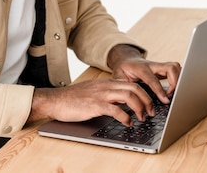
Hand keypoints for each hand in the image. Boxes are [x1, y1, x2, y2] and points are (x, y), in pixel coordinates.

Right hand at [28, 79, 154, 125]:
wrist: (56, 100)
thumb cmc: (73, 99)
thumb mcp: (93, 91)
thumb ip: (107, 93)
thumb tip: (122, 101)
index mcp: (106, 83)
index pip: (132, 83)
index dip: (145, 94)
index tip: (149, 104)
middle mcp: (106, 86)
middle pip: (135, 88)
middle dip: (147, 100)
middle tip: (151, 112)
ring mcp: (101, 95)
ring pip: (129, 96)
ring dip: (140, 108)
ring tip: (142, 117)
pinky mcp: (95, 105)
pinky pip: (116, 110)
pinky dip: (126, 117)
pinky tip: (128, 123)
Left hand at [108, 45, 180, 103]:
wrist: (126, 59)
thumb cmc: (123, 68)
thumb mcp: (118, 75)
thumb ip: (122, 84)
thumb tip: (127, 95)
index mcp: (140, 68)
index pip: (152, 78)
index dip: (160, 89)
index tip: (165, 100)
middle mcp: (152, 65)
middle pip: (170, 67)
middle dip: (175, 82)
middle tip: (170, 95)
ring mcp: (159, 66)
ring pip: (175, 67)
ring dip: (178, 80)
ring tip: (172, 93)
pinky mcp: (163, 68)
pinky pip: (175, 70)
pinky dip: (178, 79)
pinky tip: (172, 89)